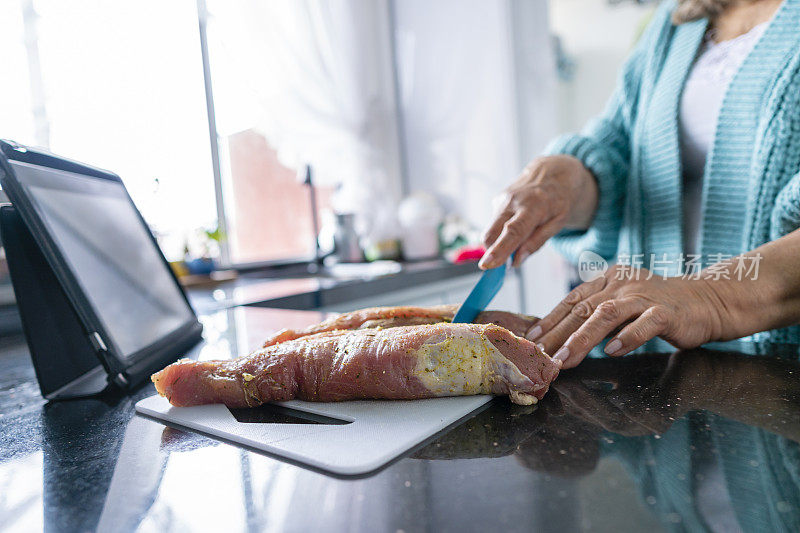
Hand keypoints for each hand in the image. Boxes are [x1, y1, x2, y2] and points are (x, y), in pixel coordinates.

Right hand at [479, 155, 597, 268]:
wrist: (553, 172)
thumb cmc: (559, 200)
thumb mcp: (558, 223)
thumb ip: (537, 242)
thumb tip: (516, 261)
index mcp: (534, 206)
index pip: (513, 231)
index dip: (500, 249)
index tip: (487, 264)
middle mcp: (514, 200)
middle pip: (492, 232)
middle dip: (492, 251)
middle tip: (503, 263)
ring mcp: (502, 198)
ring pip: (491, 230)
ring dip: (499, 241)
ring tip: (520, 236)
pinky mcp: (496, 199)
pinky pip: (495, 223)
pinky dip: (502, 231)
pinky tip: (517, 222)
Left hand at [527, 265, 724, 367]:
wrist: (706, 300)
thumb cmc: (657, 307)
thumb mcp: (622, 303)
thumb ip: (595, 312)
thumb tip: (559, 335)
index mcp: (608, 280)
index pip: (572, 299)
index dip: (550, 319)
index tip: (531, 339)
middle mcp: (622, 284)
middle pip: (583, 309)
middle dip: (558, 334)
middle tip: (541, 356)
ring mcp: (644, 296)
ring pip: (606, 315)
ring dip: (582, 339)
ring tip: (565, 359)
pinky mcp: (667, 312)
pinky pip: (644, 324)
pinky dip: (627, 337)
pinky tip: (612, 351)